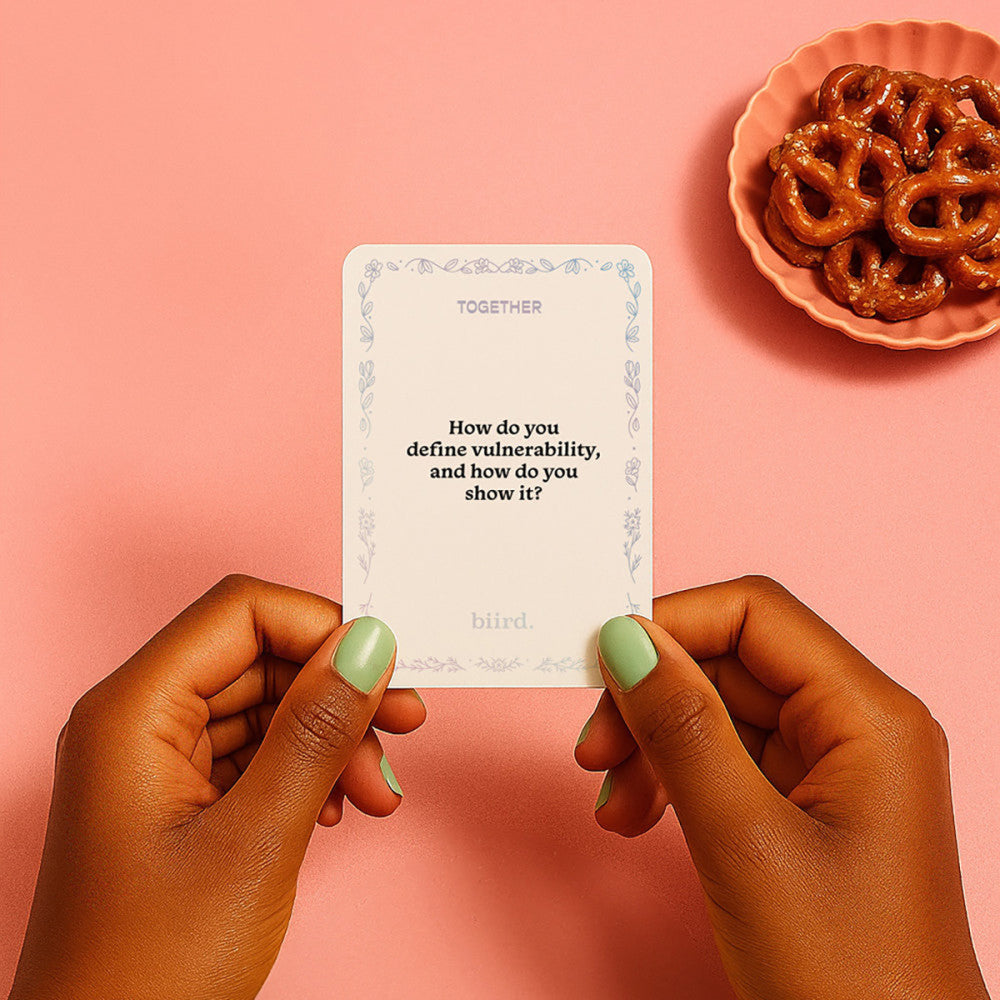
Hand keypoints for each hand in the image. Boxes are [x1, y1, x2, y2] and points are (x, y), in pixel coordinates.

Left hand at [10, 574, 424, 999]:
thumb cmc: (151, 972)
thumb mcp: (257, 839)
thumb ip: (317, 730)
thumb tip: (370, 644)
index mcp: (132, 711)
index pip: (241, 612)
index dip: (321, 628)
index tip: (385, 671)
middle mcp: (136, 721)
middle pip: (258, 658)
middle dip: (337, 693)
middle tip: (405, 728)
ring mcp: (154, 762)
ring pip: (264, 707)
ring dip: (330, 740)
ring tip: (376, 793)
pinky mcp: (175, 799)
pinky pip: (253, 753)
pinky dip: (305, 772)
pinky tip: (337, 810)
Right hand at [576, 576, 988, 999]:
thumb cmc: (846, 976)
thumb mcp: (742, 840)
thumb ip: (681, 728)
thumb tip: (624, 639)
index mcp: (869, 715)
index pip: (755, 614)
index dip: (672, 625)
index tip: (601, 664)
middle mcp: (858, 726)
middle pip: (731, 661)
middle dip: (653, 698)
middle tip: (595, 751)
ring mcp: (836, 767)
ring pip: (721, 710)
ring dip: (655, 745)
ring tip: (614, 804)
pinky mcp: (809, 805)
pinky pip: (728, 759)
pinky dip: (675, 779)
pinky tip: (639, 815)